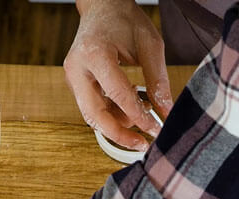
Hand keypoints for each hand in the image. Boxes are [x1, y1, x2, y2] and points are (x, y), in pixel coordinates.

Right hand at [66, 0, 171, 150]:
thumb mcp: (150, 45)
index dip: (139, 117)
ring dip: (116, 125)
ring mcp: (72, 76)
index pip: (118, 95)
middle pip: (94, 114)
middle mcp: (77, 67)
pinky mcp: (74, 82)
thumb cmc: (125, 21)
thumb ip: (158, 80)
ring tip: (141, 120)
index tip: (156, 130)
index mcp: (95, 54)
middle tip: (142, 144)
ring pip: (90, 115)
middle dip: (119, 134)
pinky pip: (91, 107)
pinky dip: (111, 115)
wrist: (102, 6)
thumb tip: (167, 112)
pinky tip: (130, 111)